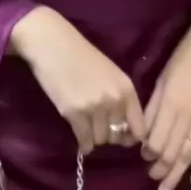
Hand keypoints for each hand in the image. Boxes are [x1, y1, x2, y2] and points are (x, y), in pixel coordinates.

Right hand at [10, 7, 144, 153]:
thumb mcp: (111, 74)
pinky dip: (84, 144)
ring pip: (101, 139)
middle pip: (117, 136)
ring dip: (94, 138)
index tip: (123, 138)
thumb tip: (125, 130)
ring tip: (87, 129)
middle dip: (109, 136)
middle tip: (99, 129)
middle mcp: (114, 100)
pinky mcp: (75, 113)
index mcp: (126, 89)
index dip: (131, 137)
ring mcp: (95, 107)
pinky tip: (82, 142)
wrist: (52, 45)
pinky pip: (85, 140)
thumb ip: (121, 99)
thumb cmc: (81, 57)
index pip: (139, 128)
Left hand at [143, 4, 190, 189]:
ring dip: (175, 174)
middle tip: (152, 179)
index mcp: (171, 102)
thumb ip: (154, 105)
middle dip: (159, 168)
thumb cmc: (188, 52)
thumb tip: (144, 132)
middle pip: (171, 151)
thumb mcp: (164, 75)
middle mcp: (188, 115)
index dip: (148, 152)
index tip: (143, 157)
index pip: (156, 139)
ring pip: (188, 155)